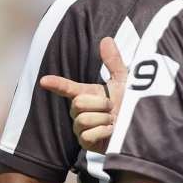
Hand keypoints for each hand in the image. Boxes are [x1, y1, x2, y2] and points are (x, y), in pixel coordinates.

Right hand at [40, 37, 128, 153]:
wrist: (138, 128)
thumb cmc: (129, 106)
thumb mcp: (123, 82)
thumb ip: (114, 62)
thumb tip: (106, 39)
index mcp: (87, 94)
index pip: (67, 88)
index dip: (56, 84)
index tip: (44, 81)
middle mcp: (80, 111)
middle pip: (78, 103)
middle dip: (100, 104)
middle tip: (113, 108)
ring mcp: (81, 128)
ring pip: (83, 119)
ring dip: (104, 119)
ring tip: (113, 121)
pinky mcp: (86, 144)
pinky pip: (88, 135)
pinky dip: (103, 132)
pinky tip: (111, 133)